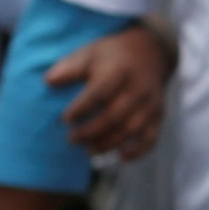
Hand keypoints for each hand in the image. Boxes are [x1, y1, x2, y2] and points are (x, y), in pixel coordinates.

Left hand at [51, 20, 171, 160]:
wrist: (150, 52)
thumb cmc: (111, 55)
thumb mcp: (90, 53)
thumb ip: (70, 67)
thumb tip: (49, 82)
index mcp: (118, 71)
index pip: (99, 94)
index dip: (81, 109)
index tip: (64, 119)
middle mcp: (137, 88)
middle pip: (114, 116)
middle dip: (91, 132)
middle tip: (72, 139)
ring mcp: (150, 103)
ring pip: (130, 130)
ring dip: (108, 143)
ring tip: (88, 149)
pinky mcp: (158, 115)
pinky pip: (151, 137)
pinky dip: (138, 151)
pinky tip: (121, 157)